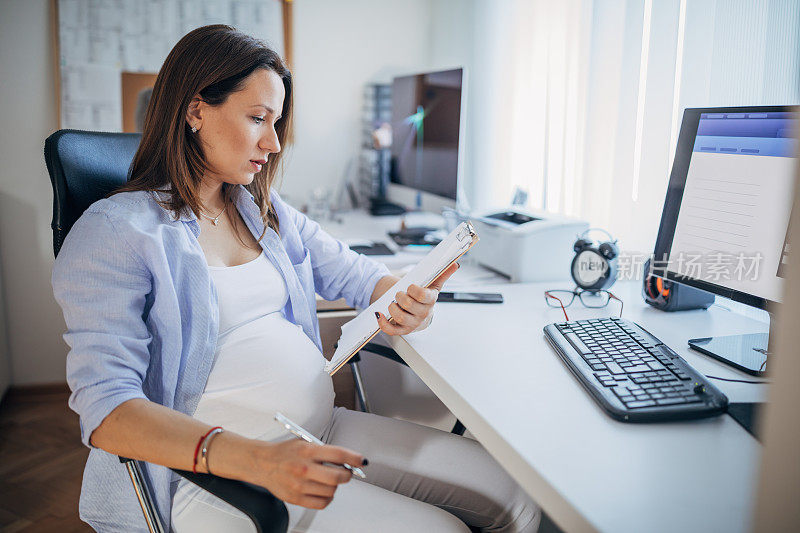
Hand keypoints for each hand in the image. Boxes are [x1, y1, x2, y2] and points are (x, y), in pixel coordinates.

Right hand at [251, 439, 365, 508]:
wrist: (262, 463)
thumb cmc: (285, 452)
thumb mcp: (305, 443)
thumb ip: (325, 451)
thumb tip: (347, 459)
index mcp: (307, 451)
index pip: (338, 454)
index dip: (354, 458)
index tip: (361, 461)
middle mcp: (303, 468)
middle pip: (337, 477)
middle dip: (347, 475)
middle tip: (346, 472)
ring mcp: (299, 485)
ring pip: (331, 491)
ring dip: (335, 486)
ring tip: (329, 480)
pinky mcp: (295, 498)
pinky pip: (321, 503)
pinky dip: (328, 498)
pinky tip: (324, 491)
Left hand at [376, 262, 458, 334]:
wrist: (418, 313)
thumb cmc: (423, 297)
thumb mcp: (432, 286)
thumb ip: (442, 275)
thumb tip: (455, 264)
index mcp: (430, 301)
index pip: (423, 295)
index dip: (413, 290)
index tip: (410, 287)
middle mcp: (423, 314)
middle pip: (408, 305)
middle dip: (400, 296)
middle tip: (398, 294)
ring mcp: (413, 324)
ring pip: (399, 317)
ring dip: (392, 307)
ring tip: (392, 303)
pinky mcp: (402, 330)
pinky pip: (391, 330)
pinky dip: (383, 322)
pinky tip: (380, 314)